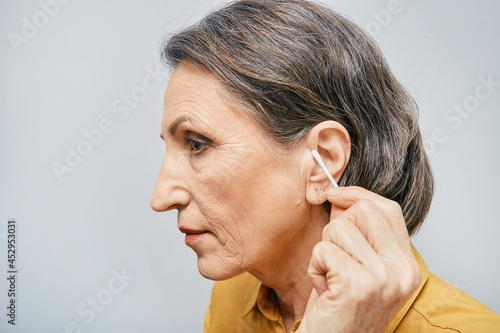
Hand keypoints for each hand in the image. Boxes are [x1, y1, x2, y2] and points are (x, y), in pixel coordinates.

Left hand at [297, 186, 420, 332]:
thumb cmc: (340, 310)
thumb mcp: (356, 268)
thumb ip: (355, 233)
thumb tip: (339, 196)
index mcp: (407, 266)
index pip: (388, 209)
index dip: (359, 195)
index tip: (336, 195)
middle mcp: (403, 271)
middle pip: (365, 210)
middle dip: (338, 225)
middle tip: (334, 257)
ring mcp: (383, 278)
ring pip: (339, 228)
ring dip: (323, 251)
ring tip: (330, 279)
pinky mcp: (358, 284)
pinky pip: (324, 249)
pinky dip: (315, 267)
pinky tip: (325, 289)